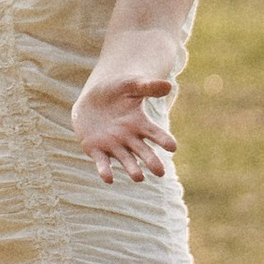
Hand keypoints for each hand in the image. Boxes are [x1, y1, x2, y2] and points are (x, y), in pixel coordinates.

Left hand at [73, 70, 177, 186]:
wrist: (91, 98)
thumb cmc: (116, 90)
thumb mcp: (131, 85)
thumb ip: (147, 87)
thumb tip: (168, 86)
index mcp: (140, 123)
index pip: (156, 133)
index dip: (164, 140)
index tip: (172, 147)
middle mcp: (130, 138)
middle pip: (143, 152)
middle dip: (151, 161)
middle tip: (160, 172)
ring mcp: (114, 145)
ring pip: (126, 160)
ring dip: (132, 169)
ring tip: (139, 177)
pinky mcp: (96, 150)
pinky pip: (102, 162)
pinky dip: (105, 170)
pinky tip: (108, 178)